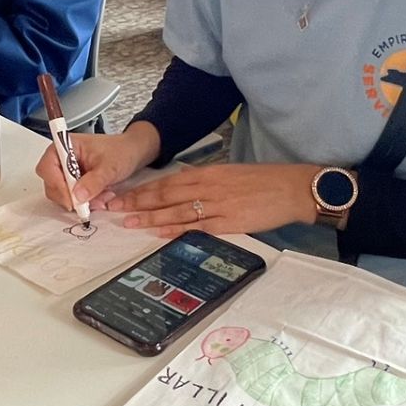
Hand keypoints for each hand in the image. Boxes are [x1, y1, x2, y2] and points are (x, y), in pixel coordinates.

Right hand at [36, 124, 158, 211]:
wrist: (132, 154)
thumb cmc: (121, 151)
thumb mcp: (110, 167)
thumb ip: (94, 181)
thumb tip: (77, 195)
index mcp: (65, 145)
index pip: (48, 167)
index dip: (57, 185)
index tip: (72, 199)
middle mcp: (61, 158)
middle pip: (51, 183)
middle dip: (69, 196)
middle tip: (87, 204)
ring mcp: (66, 171)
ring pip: (60, 193)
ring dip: (79, 201)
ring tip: (100, 197)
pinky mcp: (72, 182)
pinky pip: (70, 197)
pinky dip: (84, 202)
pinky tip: (99, 197)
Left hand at [107, 163, 320, 237]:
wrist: (291, 188)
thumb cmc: (262, 182)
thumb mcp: (229, 174)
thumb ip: (205, 182)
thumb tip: (182, 189)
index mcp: (207, 173)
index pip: (166, 181)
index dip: (141, 189)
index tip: (122, 195)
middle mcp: (207, 186)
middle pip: (164, 194)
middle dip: (136, 202)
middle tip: (113, 208)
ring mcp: (217, 204)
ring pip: (175, 210)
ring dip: (148, 217)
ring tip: (127, 222)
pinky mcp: (228, 221)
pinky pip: (196, 226)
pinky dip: (175, 229)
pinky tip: (158, 232)